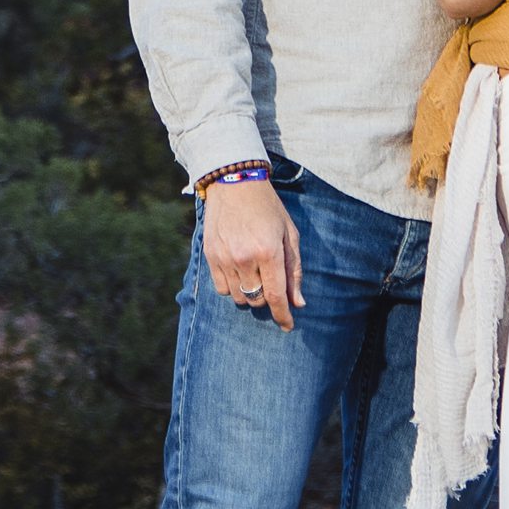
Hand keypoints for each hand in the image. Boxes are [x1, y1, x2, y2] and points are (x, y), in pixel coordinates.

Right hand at [203, 172, 302, 329]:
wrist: (234, 182)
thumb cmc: (268, 208)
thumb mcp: (289, 234)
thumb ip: (294, 270)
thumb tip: (298, 303)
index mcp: (269, 251)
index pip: (277, 296)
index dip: (283, 316)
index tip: (288, 326)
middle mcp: (245, 258)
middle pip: (257, 300)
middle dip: (268, 297)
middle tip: (271, 279)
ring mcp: (224, 258)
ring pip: (239, 297)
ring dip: (250, 292)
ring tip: (255, 272)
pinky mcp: (210, 256)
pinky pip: (222, 289)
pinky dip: (232, 286)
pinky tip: (239, 270)